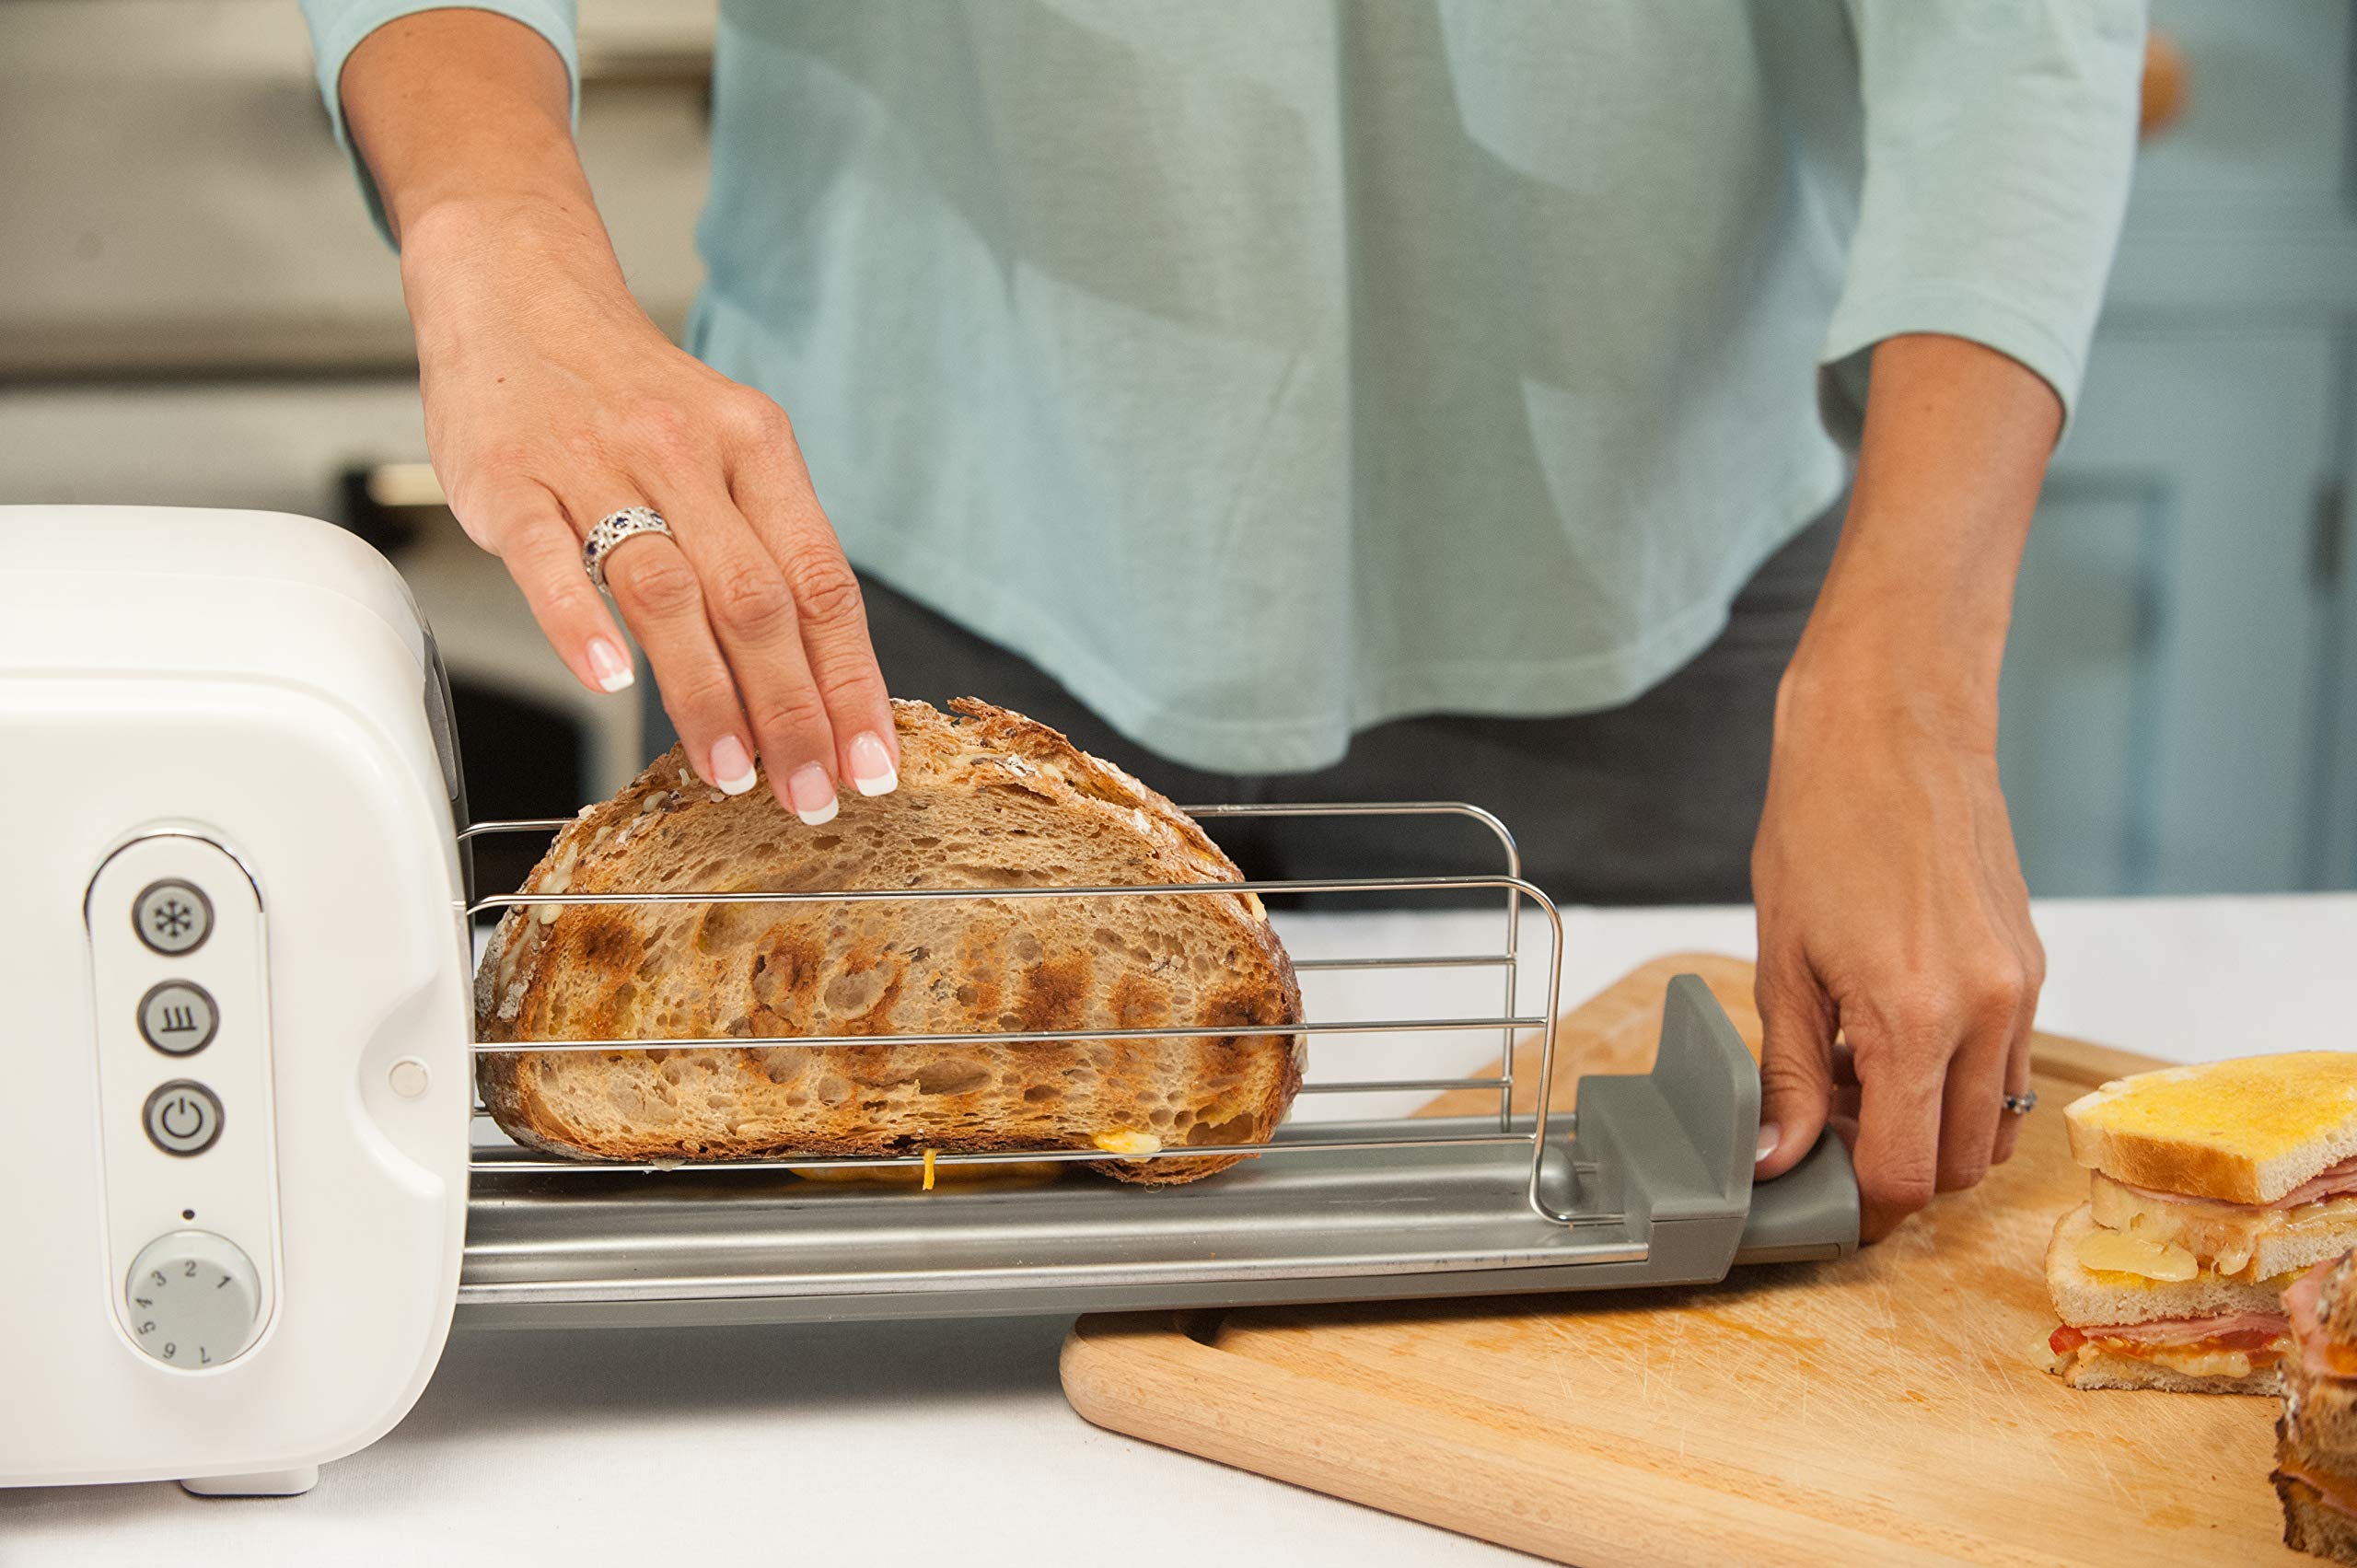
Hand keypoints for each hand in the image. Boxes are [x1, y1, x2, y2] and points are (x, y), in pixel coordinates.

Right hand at [401, 198, 896, 819]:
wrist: (521, 291)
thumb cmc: (632, 396)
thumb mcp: (726, 449)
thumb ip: (767, 549)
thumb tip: (822, 681)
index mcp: (757, 447)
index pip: (822, 582)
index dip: (852, 681)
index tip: (871, 761)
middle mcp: (686, 452)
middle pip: (756, 600)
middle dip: (793, 710)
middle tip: (810, 794)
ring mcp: (596, 463)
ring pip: (666, 590)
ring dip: (706, 693)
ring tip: (732, 772)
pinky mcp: (512, 476)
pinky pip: (551, 557)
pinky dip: (581, 622)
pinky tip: (611, 684)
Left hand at [1749, 661, 2044, 1240]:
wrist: (1891, 729)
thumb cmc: (1823, 825)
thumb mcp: (1782, 960)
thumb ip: (1785, 1070)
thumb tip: (1776, 1157)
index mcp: (1914, 1019)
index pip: (1909, 1174)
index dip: (1863, 1202)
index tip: (1821, 1188)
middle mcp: (1987, 1012)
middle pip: (1962, 1163)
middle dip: (1899, 1167)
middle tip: (1830, 1127)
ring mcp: (2020, 989)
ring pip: (1995, 1120)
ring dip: (1933, 1124)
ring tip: (1857, 1070)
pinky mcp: (2030, 965)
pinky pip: (2006, 1060)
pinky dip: (1957, 1074)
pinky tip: (1893, 1030)